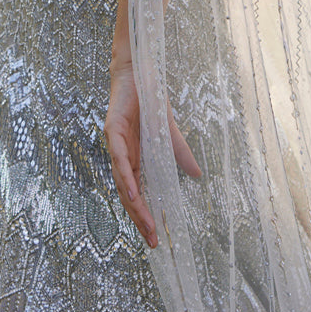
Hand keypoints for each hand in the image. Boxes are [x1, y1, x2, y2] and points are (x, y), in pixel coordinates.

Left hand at [104, 57, 201, 250]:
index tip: (156, 236)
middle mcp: (119, 155)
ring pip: (122, 182)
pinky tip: (134, 195)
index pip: (136, 193)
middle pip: (127, 195)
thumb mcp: (169, 132)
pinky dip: (126, 179)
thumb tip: (197, 175)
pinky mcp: (112, 130)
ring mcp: (114, 143)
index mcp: (132, 157)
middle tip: (153, 242)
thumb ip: (179, 153)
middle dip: (140, 219)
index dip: (144, 215)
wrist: (138, 69)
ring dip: (134, 206)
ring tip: (146, 226)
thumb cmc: (148, 98)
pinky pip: (119, 159)